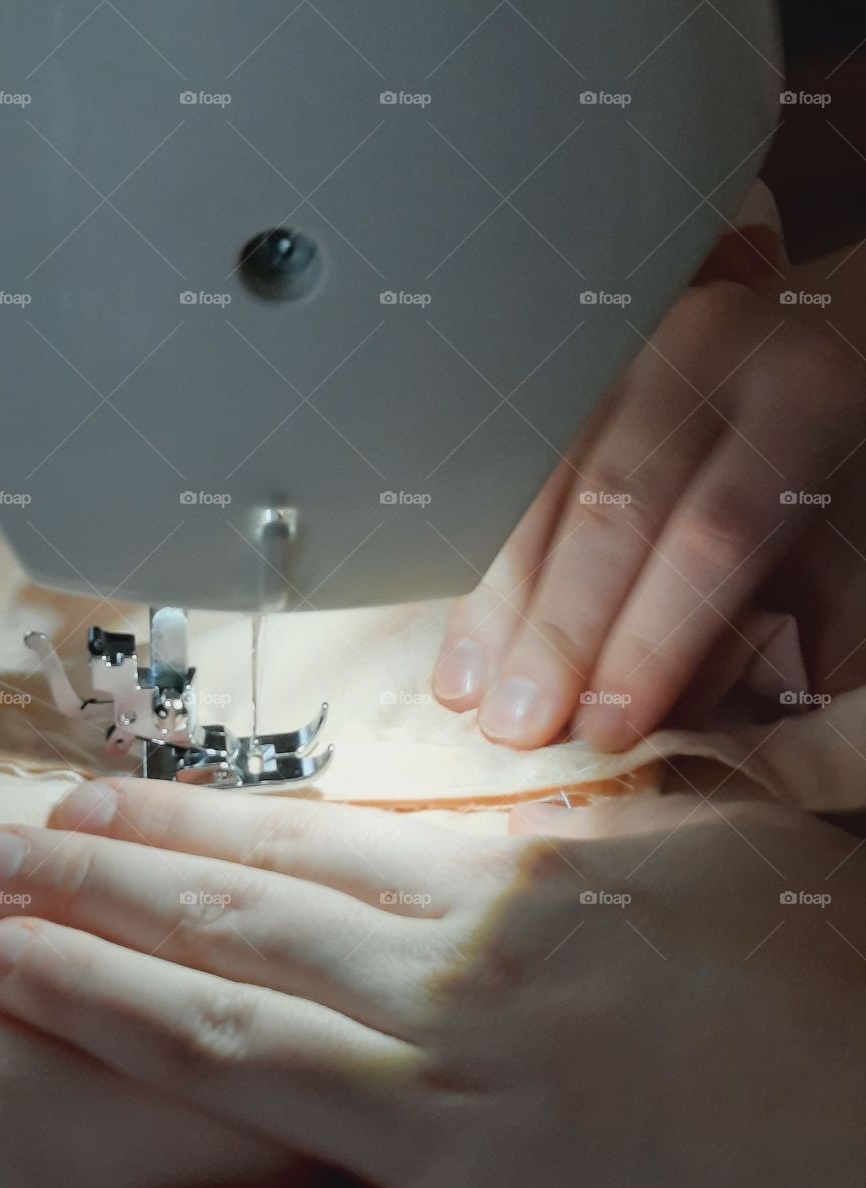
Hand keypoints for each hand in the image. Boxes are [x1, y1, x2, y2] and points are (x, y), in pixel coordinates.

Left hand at [0, 778, 865, 1187]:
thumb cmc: (799, 970)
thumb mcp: (679, 855)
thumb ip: (554, 832)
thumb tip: (461, 814)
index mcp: (503, 891)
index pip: (295, 844)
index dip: (175, 824)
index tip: (85, 805)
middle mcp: (452, 998)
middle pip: (236, 932)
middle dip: (97, 893)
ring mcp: (452, 1133)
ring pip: (235, 1056)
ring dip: (102, 1010)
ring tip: (1, 971)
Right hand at [432, 281, 865, 750]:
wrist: (794, 395)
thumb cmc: (827, 503)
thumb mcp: (846, 566)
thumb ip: (786, 637)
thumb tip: (682, 712)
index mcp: (804, 400)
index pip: (719, 530)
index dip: (658, 636)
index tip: (608, 728)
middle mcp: (709, 355)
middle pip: (616, 501)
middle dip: (561, 626)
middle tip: (519, 725)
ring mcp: (626, 359)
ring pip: (545, 486)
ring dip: (503, 605)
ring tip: (470, 698)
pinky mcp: (572, 385)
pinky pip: (510, 482)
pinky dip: (485, 576)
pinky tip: (463, 648)